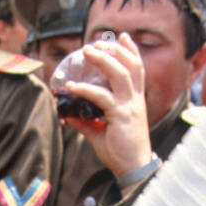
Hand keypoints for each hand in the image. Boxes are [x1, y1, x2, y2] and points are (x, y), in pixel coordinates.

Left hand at [63, 34, 152, 179]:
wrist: (133, 169)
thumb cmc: (120, 151)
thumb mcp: (100, 133)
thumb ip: (85, 122)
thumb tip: (69, 114)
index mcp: (135, 100)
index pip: (137, 69)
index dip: (131, 51)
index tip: (121, 36)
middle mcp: (135, 100)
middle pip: (130, 65)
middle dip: (114, 50)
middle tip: (95, 43)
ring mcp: (129, 107)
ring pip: (120, 74)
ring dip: (103, 59)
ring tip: (87, 52)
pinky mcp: (121, 116)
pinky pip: (101, 97)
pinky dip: (85, 90)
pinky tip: (71, 87)